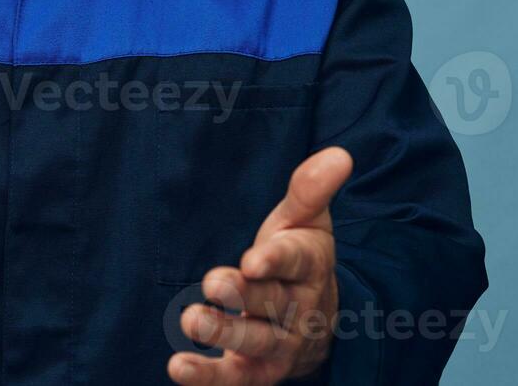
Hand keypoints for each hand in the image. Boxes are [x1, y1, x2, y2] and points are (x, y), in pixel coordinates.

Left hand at [167, 146, 352, 384]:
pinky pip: (233, 378)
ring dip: (223, 332)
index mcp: (309, 266)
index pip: (294, 261)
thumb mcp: (306, 221)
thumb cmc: (299, 258)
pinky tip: (178, 367)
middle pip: (271, 302)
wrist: (316, 322)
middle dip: (243, 294)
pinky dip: (207, 377)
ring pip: (254, 341)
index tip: (252, 259)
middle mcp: (297, 309)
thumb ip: (310, 190)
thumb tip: (339, 153)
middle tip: (213, 283)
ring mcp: (277, 344)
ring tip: (190, 320)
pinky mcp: (254, 371)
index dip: (274, 260)